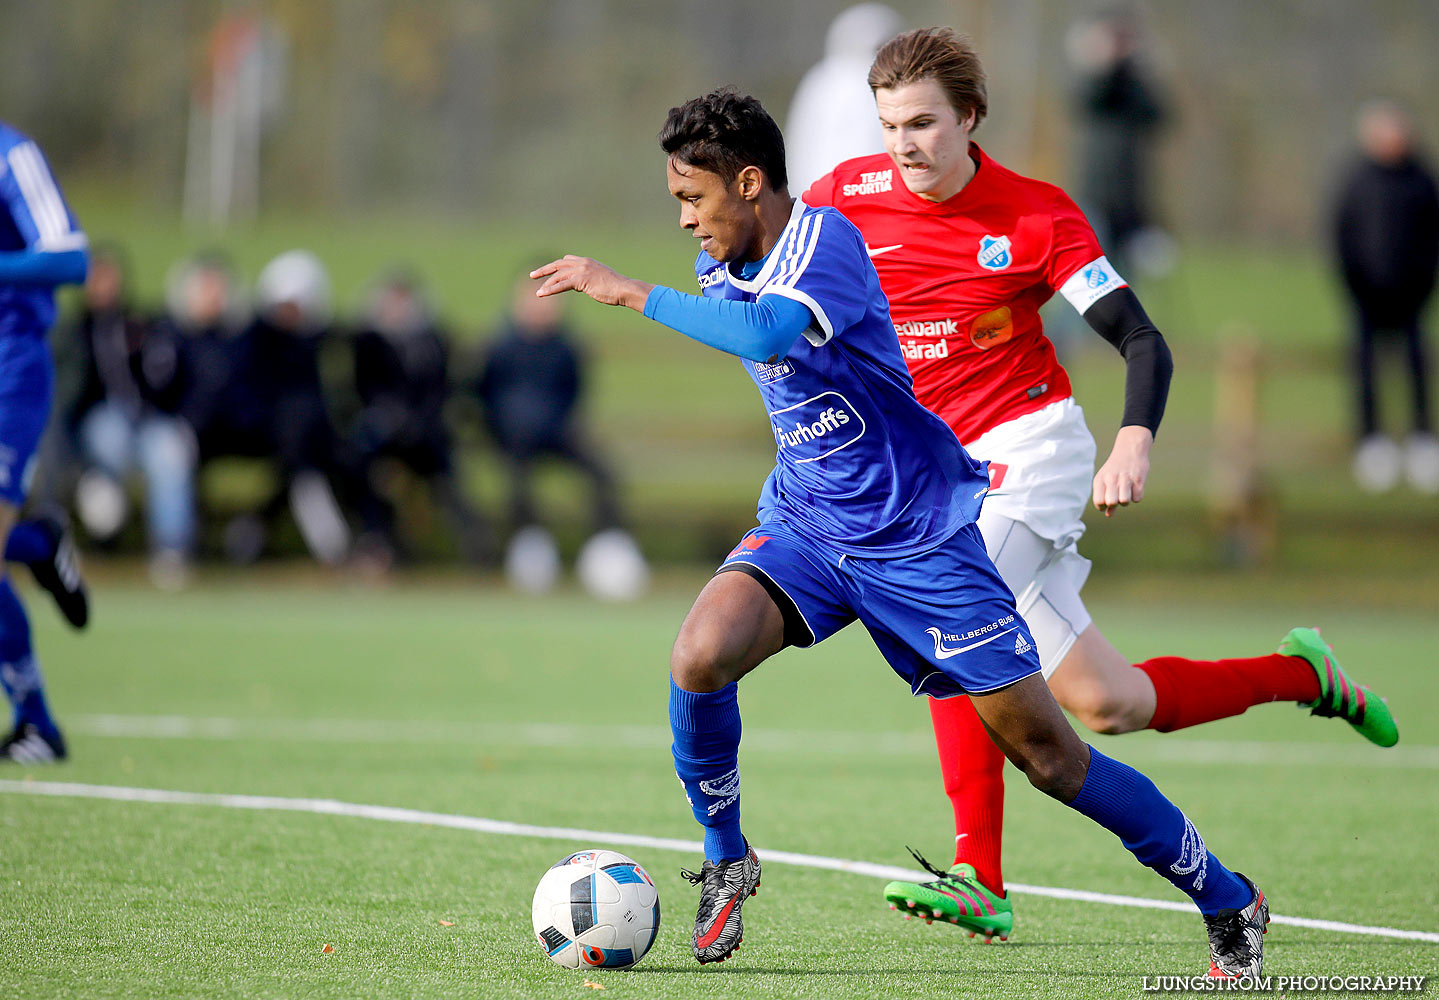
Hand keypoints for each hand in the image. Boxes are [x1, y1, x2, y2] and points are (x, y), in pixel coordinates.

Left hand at [530, 255, 653, 310]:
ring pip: (558, 275)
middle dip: (544, 270)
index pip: (566, 260)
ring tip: (537, 292)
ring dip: (546, 283)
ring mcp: (581, 270)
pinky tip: (541, 294)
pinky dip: (550, 289)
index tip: (548, 270)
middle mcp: (582, 263)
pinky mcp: (581, 280)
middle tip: (532, 275)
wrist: (624, 288)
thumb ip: (591, 279)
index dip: (556, 266)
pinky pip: (561, 285)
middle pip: (558, 264)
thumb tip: (586, 285)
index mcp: (587, 262)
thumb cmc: (616, 288)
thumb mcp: (601, 279)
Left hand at [1092, 425, 1152, 516]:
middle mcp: (1111, 479)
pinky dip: (1137, 496)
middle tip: (1117, 495)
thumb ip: (1105, 498)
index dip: (1103, 506)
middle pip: (1111, 502)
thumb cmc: (1115, 469)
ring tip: (1126, 491)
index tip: (1107, 500)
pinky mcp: (1139, 479)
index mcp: (1100, 480)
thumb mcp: (1105, 480)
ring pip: (1125, 502)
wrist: (1130, 448)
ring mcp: (1125, 479)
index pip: (1098, 502)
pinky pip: (1137, 498)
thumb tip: (1108, 515)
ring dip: (1126, 501)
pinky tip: (1135, 487)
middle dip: (1115, 504)